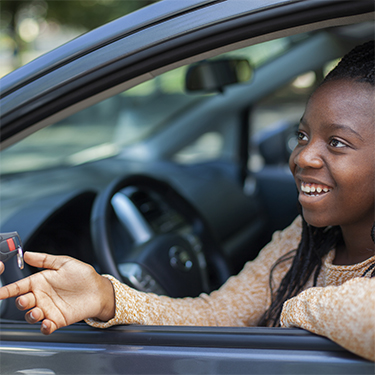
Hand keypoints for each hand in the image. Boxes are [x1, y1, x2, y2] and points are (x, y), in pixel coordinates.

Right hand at [0, 252, 114, 334]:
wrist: (98, 289)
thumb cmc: (83, 275)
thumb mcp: (64, 263)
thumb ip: (45, 259)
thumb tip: (26, 254)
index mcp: (40, 282)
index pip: (19, 287)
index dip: (6, 290)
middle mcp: (42, 297)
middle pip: (23, 302)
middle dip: (20, 303)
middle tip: (26, 300)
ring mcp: (49, 309)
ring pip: (31, 316)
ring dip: (30, 315)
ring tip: (37, 311)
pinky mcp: (58, 319)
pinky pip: (46, 326)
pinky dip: (44, 327)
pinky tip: (47, 323)